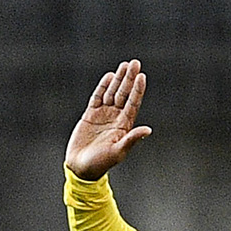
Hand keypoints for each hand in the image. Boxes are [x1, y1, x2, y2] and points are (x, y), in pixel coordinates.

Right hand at [65, 59, 152, 180]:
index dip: (137, 90)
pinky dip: (103, 87)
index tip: (141, 76)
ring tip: (124, 65)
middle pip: (124, 94)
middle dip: (129, 79)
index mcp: (124, 126)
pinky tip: (109, 77)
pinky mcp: (90, 115)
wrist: (82, 167)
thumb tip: (148, 130)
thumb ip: (132, 139)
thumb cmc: (102, 163)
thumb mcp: (118, 151)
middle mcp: (115, 118)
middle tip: (135, 63)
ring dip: (118, 79)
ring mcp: (103, 115)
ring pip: (112, 93)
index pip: (133, 104)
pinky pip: (97, 97)